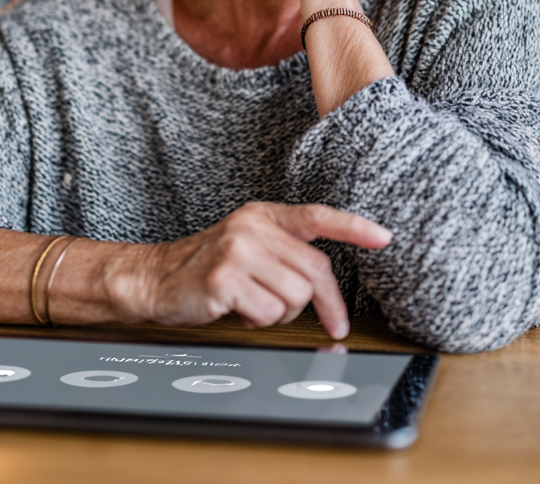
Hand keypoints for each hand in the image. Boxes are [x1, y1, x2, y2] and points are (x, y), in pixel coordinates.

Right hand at [115, 202, 391, 339]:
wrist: (154, 278)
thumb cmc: (207, 267)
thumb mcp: (247, 245)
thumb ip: (284, 251)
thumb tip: (326, 284)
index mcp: (262, 215)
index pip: (317, 216)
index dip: (353, 227)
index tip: (385, 237)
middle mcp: (252, 227)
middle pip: (315, 269)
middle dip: (326, 303)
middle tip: (333, 325)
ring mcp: (238, 250)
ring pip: (296, 295)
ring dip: (282, 312)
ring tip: (255, 304)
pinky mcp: (225, 278)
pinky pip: (269, 312)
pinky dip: (259, 321)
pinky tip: (237, 310)